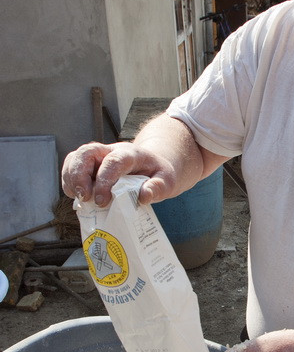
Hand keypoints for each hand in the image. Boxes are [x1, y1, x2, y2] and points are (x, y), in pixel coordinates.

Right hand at [62, 141, 177, 206]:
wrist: (153, 165)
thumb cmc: (159, 174)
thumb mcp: (167, 181)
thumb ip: (158, 188)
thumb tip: (143, 196)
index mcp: (131, 154)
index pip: (113, 161)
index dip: (104, 180)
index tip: (102, 201)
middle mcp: (111, 150)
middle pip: (87, 152)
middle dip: (79, 175)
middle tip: (84, 198)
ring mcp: (99, 156)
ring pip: (75, 157)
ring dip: (71, 178)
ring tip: (79, 199)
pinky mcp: (90, 164)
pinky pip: (72, 166)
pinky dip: (69, 181)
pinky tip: (77, 196)